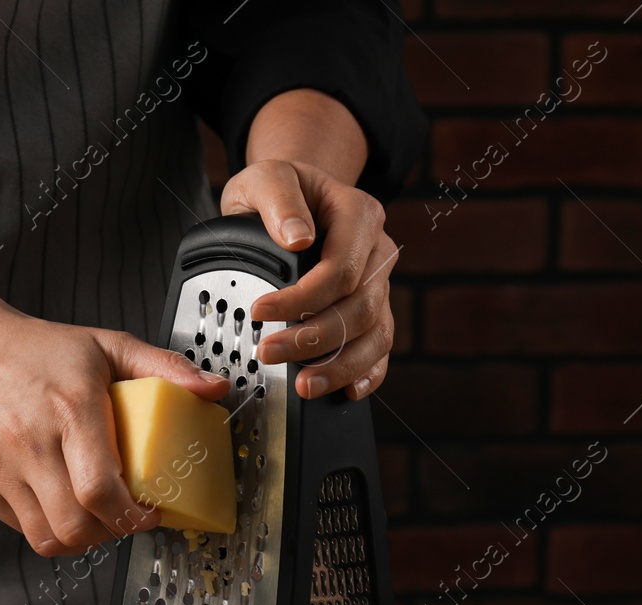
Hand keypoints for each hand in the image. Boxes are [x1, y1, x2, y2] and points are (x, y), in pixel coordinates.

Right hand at [0, 308, 229, 556]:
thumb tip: (214, 390)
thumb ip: (164, 367)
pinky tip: (63, 505)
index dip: (132, 517)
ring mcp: (0, 468)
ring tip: (96, 518)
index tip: (151, 513)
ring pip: (47, 538)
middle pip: (76, 525)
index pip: (101, 490)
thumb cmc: (36, 349)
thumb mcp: (105, 345)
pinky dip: (49, 528)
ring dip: (81, 539)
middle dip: (111, 535)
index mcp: (70, 408)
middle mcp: (30, 442)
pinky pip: (21, 528)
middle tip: (126, 519)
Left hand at [219, 159, 398, 400]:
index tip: (260, 311)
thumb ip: (279, 199)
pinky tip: (347, 390)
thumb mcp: (267, 177)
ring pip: (375, 334)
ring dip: (340, 365)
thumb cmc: (280, 190)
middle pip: (359, 307)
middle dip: (314, 338)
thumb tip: (297, 239)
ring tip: (304, 386)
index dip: (302, 298)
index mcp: (358, 215)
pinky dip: (368, 372)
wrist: (298, 198)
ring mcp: (379, 284)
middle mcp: (377, 251)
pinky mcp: (375, 310)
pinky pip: (381, 347)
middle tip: (269, 353)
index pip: (340, 269)